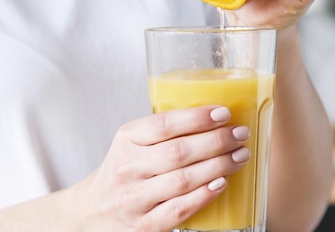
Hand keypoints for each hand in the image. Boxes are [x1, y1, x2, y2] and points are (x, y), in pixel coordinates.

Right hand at [72, 106, 250, 231]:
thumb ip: (162, 131)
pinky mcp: (145, 224)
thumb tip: (215, 118)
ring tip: (240, 156)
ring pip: (183, 180)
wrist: (94, 210)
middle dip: (216, 142)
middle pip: (178, 152)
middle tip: (240, 134)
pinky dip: (204, 195)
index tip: (224, 113)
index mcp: (126, 139)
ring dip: (218, 166)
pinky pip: (180, 209)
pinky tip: (222, 184)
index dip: (197, 118)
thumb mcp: (132, 143)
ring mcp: (135, 198)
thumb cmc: (125, 169)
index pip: (164, 124)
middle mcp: (128, 167)